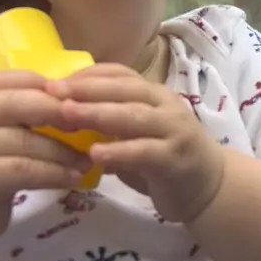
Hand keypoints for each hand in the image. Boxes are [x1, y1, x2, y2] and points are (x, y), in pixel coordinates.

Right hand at [0, 70, 93, 240]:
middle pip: (14, 104)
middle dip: (55, 111)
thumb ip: (11, 118)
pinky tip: (73, 178)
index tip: (70, 93)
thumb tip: (66, 101)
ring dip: (62, 150)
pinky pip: (25, 170)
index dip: (39, 84)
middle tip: (85, 121)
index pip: (3, 80)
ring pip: (24, 141)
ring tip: (86, 159)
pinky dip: (53, 173)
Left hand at [46, 64, 225, 221]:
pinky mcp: (175, 160)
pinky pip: (144, 152)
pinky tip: (96, 155)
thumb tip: (62, 112)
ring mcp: (173, 131)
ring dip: (97, 114)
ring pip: (133, 117)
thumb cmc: (164, 157)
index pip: (119, 74)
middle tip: (51, 93)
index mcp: (153, 94)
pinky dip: (119, 152)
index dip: (86, 75)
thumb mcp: (137, 132)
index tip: (52, 81)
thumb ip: (110, 121)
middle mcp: (165, 106)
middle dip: (85, 89)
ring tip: (67, 115)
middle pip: (124, 90)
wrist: (209, 186)